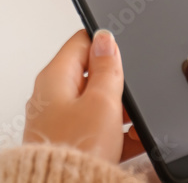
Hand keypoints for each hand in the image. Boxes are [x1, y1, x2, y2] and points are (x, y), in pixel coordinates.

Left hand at [23, 30, 133, 163]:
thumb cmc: (75, 149)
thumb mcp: (102, 102)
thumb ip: (106, 69)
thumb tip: (105, 39)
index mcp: (54, 77)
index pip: (80, 43)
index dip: (105, 44)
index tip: (124, 54)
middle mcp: (52, 96)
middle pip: (89, 74)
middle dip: (116, 83)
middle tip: (131, 96)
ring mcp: (59, 120)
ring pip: (96, 104)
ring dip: (120, 111)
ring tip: (136, 124)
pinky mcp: (70, 142)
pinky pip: (96, 129)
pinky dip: (116, 133)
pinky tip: (134, 142)